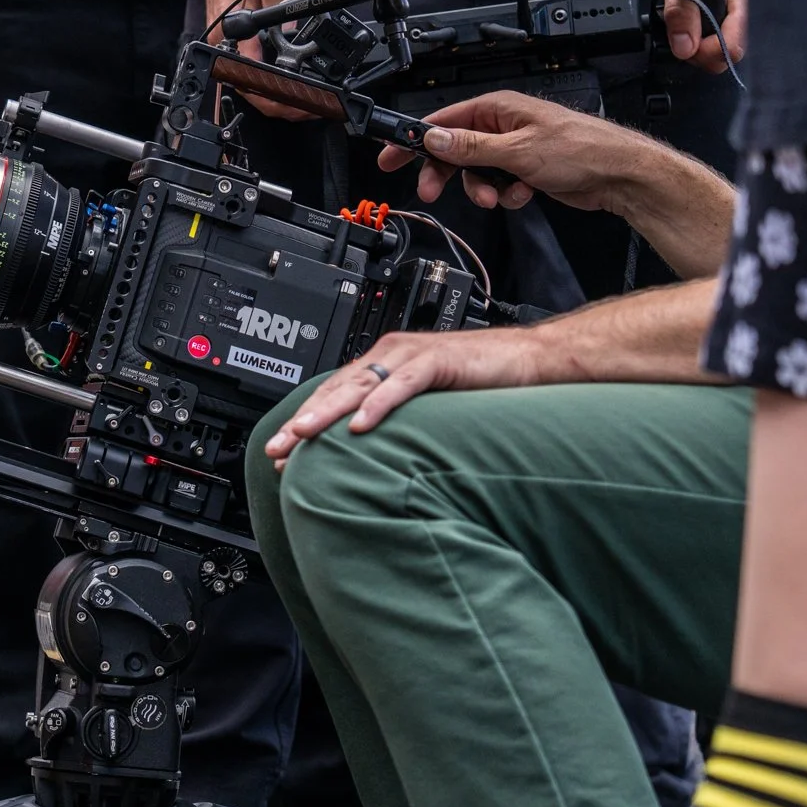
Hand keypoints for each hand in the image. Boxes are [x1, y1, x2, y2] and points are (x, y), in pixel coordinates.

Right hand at [200, 0, 313, 120]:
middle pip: (246, 85)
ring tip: (303, 102)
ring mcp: (223, 39)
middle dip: (277, 102)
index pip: (249, 71)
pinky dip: (265, 81)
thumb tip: (290, 29)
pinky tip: (286, 85)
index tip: (298, 101)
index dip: (276, 92)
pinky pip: (244, 68)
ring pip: (245, 81)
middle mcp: (221, 36)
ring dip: (272, 96)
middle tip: (307, 109)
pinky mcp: (228, 38)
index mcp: (229, 24)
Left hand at [263, 328, 541, 466]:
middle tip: (276, 447)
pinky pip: (401, 386)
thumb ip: (396, 417)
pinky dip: (379, 406)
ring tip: (302, 435)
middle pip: (336, 390)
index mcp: (383, 365)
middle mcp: (390, 355)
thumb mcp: (426, 404)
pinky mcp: (437, 362)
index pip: (334, 395)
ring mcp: (411, 356)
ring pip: (359, 386)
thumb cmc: (481, 383)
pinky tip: (361, 426)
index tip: (281, 451)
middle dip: (303, 420)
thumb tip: (365, 448)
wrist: (529, 359)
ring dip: (328, 412)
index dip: (305, 421)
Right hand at [376, 90, 648, 212]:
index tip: (393, 156)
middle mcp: (503, 126)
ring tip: (495, 197)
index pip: (442, 121)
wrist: (621, 176)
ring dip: (481, 188)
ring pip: (477, 171)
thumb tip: (434, 138)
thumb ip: (470, 147)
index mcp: (497, 109)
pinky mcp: (527, 169)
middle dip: (446, 173)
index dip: (415, 140)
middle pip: (455, 149)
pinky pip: (499, 183)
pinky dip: (505, 193)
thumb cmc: (582, 150)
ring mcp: (515, 148)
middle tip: (431, 191)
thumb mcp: (516, 150)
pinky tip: (521, 194)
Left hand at [659, 0, 746, 71]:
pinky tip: (682, 20)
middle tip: (676, 35)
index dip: (708, 53)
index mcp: (736, 1)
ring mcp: (727, 11)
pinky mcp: (716, 10)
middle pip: (724, 52)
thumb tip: (684, 47)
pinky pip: (708, 33)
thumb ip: (682, 10)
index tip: (686, 46)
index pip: (733, 47)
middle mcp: (735, 10)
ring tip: (678, 23)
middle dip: (699, 52)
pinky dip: (692, 34)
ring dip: (694, 43)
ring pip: (715, 45)